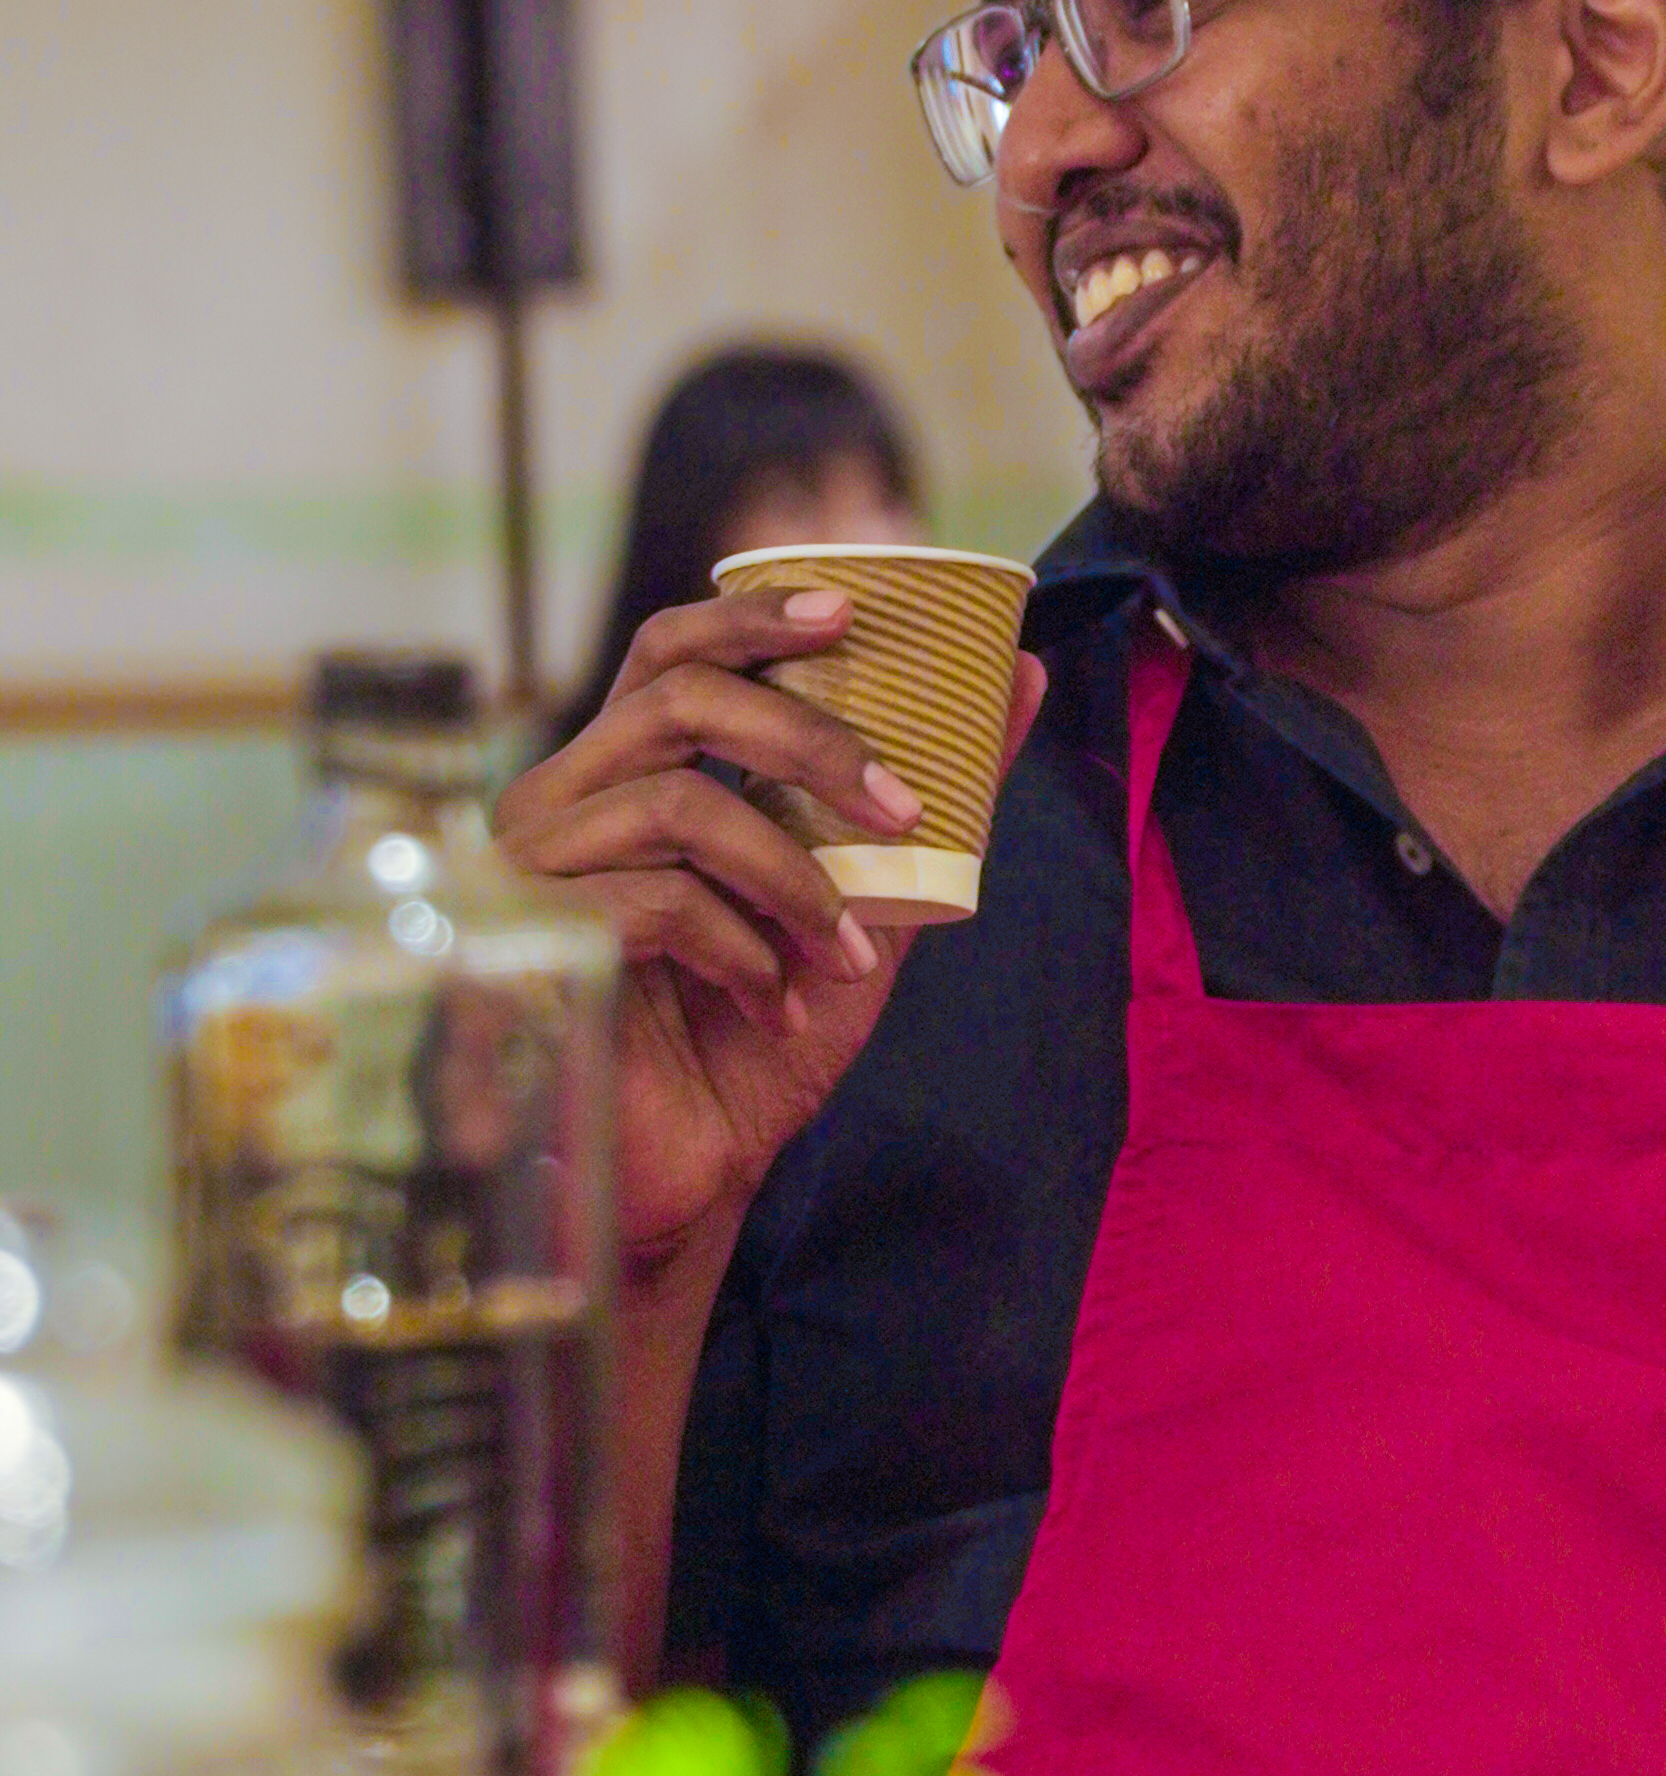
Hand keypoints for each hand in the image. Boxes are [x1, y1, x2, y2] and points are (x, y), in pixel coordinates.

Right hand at [496, 586, 1046, 1277]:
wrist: (698, 1168)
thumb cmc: (765, 1032)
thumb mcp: (868, 902)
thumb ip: (930, 798)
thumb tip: (1020, 676)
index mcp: (628, 774)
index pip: (672, 651)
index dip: (752, 615)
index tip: (851, 607)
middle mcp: (565, 801)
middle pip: (678, 697)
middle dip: (808, 739)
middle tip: (900, 804)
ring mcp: (535, 869)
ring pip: (678, 802)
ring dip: (793, 873)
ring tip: (847, 946)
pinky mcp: (535, 943)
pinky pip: (655, 902)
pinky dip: (743, 947)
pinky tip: (778, 1000)